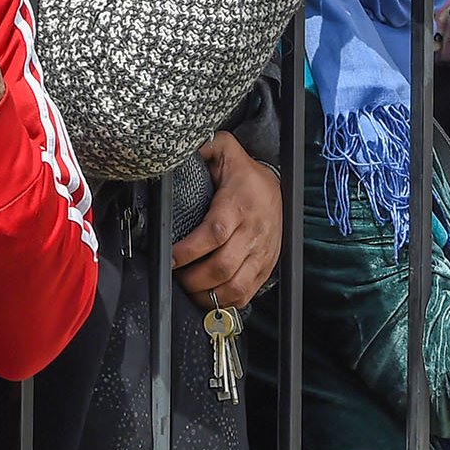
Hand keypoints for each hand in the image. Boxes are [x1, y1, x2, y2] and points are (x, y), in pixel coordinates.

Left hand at [171, 133, 281, 309]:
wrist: (279, 187)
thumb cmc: (246, 174)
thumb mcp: (226, 150)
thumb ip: (203, 147)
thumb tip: (179, 149)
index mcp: (238, 205)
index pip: (214, 233)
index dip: (189, 251)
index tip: (171, 257)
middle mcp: (252, 231)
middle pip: (222, 266)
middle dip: (193, 279)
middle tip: (176, 277)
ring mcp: (262, 252)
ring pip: (235, 286)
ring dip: (208, 294)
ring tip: (190, 289)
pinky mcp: (266, 266)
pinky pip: (247, 293)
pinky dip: (225, 302)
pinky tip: (209, 297)